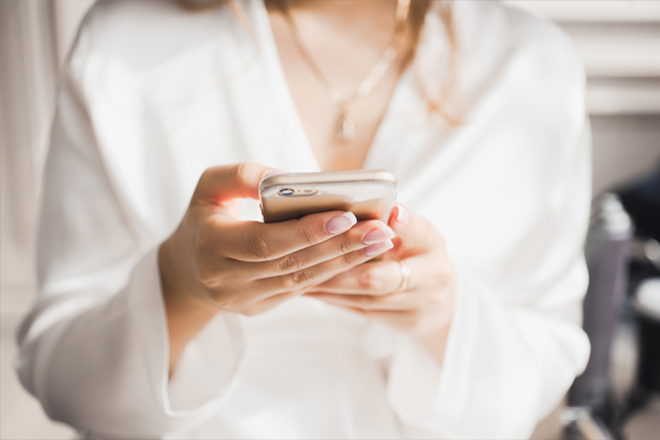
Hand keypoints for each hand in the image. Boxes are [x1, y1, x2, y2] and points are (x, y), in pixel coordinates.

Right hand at [159, 163, 394, 371]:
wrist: (183, 271)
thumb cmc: (202, 218)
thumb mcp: (208, 186)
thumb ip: (242, 176)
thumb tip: (286, 179)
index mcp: (211, 245)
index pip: (265, 242)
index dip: (305, 231)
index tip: (345, 215)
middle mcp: (226, 280)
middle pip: (291, 265)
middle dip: (339, 247)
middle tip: (379, 230)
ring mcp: (243, 300)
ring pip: (301, 282)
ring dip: (344, 262)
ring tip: (379, 242)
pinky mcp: (259, 308)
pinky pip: (300, 290)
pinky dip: (331, 272)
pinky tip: (359, 255)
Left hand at [304, 204, 455, 361]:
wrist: (438, 298)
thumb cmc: (414, 254)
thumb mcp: (411, 232)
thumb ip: (389, 221)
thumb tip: (351, 204)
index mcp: (433, 242)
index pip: (419, 231)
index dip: (406, 225)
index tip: (392, 214)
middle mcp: (434, 274)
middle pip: (382, 275)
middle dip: (342, 266)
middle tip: (310, 257)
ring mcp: (422, 303)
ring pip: (367, 297)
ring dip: (330, 286)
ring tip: (300, 276)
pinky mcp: (407, 322)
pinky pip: (363, 310)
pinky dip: (335, 299)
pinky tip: (313, 290)